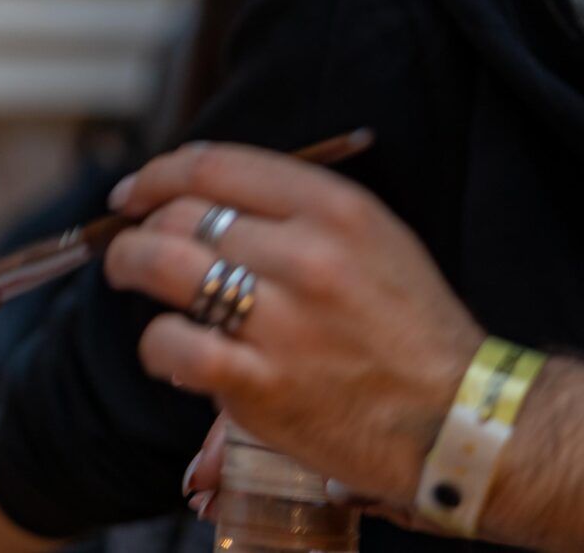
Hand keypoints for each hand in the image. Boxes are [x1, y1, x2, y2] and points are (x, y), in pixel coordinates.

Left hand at [103, 141, 484, 506]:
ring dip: (129, 265)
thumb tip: (208, 197)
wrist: (456, 417)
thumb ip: (299, 211)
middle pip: (183, 213)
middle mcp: (307, 255)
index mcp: (337, 209)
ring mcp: (282, 322)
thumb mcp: (376, 239)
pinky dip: (157, 343)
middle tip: (130, 239)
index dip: (161, 173)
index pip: (219, 165)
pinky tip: (168, 348)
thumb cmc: (412, 328)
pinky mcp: (261, 385)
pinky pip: (174, 344)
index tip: (136, 189)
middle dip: (141, 223)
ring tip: (127, 274)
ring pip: (164, 266)